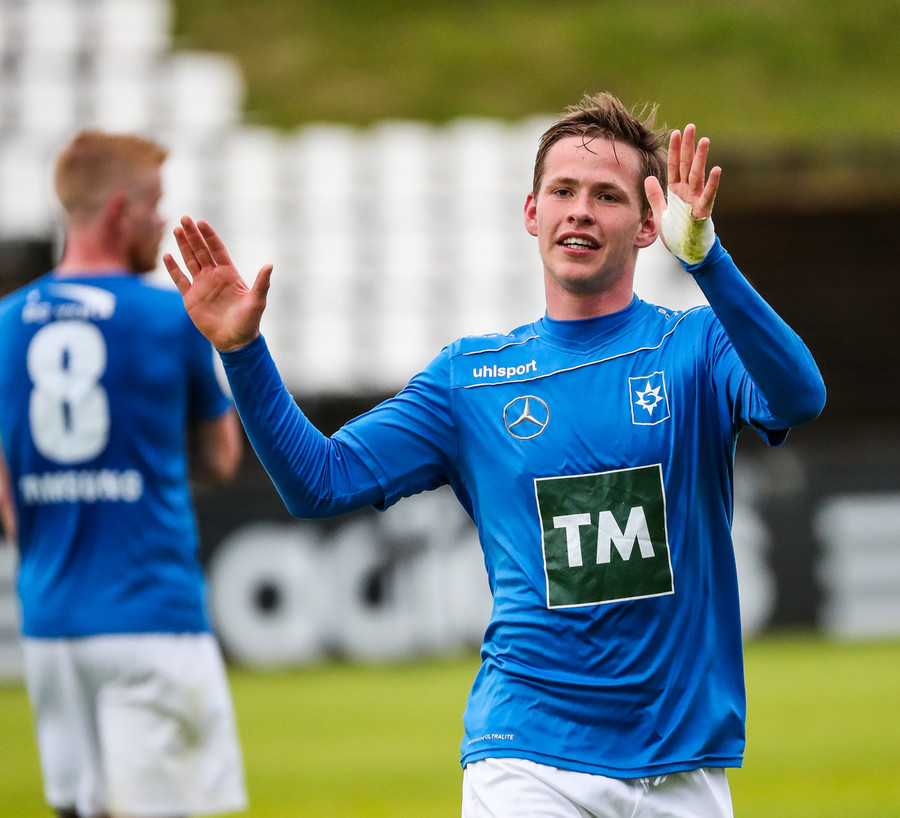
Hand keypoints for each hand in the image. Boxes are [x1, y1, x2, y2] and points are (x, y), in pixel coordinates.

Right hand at [163, 217, 272, 351]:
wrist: (235, 341)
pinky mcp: (191, 298)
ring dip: (183, 246)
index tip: (201, 222)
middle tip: (185, 218)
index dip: (209, 236)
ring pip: (190, 260)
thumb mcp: (257, 301)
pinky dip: (174, 268)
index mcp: (229, 274)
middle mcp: (214, 276)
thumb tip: (270, 265)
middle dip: (193, 235)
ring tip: (177, 229)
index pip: (217, 249)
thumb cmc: (249, 322)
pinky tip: (168, 256)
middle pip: (201, 250)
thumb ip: (262, 283)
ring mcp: (201, 285)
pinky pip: (180, 280)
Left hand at [644, 124, 721, 264]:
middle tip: (691, 127)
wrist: (687, 253)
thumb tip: (648, 178)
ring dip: (701, 159)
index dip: (675, 150)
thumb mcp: (661, 214)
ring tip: (704, 140)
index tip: (675, 132)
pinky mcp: (703, 213)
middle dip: (688, 147)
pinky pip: (708, 197)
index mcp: (677, 192)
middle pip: (688, 166)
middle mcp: (688, 193)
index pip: (675, 166)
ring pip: (698, 176)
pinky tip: (715, 169)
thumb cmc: (676, 234)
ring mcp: (696, 201)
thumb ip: (655, 196)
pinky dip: (712, 184)